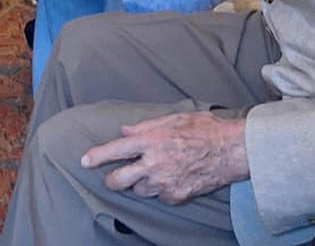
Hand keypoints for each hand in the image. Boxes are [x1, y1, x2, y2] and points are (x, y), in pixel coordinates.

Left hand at [81, 112, 248, 202]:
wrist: (230, 151)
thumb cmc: (203, 129)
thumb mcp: (172, 118)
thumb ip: (145, 126)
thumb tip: (125, 131)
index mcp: (151, 140)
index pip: (115, 150)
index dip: (97, 156)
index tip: (84, 160)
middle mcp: (154, 164)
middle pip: (120, 180)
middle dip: (112, 180)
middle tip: (112, 177)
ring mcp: (165, 183)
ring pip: (139, 190)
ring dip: (139, 183)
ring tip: (151, 171)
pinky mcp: (177, 196)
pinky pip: (160, 196)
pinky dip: (160, 189)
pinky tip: (170, 177)